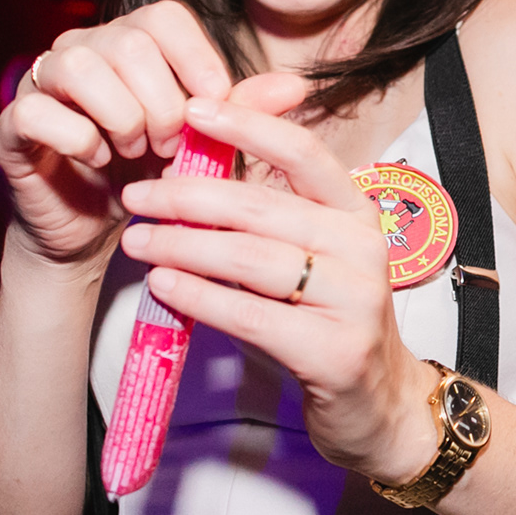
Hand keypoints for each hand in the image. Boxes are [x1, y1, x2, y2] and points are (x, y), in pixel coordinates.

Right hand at [0, 0, 263, 269]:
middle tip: (168, 147)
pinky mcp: (14, 123)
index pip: (167, 18)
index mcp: (132, 41)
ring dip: (121, 119)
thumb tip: (298, 86)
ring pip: (81, 67)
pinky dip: (78, 141)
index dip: (198, 64)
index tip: (211, 112)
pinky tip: (94, 160)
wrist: (95, 232)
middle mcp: (84, 47)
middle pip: (130, 43)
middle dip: (163, 105)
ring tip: (133, 152)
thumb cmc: (149, 177)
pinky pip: (39, 111)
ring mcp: (43, 82)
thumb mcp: (203, 144)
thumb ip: (242, 112)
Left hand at [115, 91, 440, 485]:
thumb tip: (193, 165)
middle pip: (262, 207)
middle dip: (189, 196)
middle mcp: (363, 247)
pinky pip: (251, 314)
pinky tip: (163, 285)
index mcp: (357, 211)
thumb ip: (265, 211)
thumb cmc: (327, 318)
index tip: (193, 111)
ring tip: (136, 239)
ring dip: (183, 245)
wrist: (379, 403)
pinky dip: (200, 296)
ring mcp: (354, 299)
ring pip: (251, 258)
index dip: (249, 125)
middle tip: (136, 194)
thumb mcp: (309, 254)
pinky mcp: (335, 351)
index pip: (303, 152)